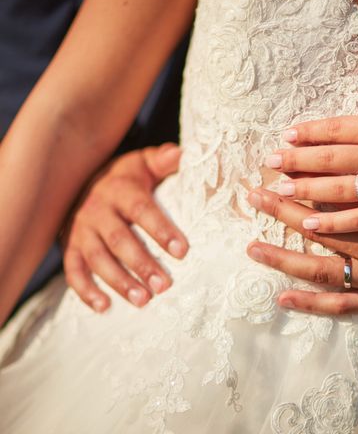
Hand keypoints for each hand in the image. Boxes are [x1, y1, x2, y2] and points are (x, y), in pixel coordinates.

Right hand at [61, 143, 188, 311]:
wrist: (83, 178)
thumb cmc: (127, 177)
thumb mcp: (143, 163)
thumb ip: (163, 160)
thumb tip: (180, 154)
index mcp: (120, 190)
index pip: (142, 210)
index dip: (161, 231)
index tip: (183, 251)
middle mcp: (97, 210)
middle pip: (119, 240)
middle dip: (142, 264)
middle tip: (165, 286)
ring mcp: (80, 230)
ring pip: (97, 259)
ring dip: (119, 281)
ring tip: (143, 300)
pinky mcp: (69, 246)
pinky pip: (73, 270)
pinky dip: (85, 290)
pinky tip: (104, 307)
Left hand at [264, 40, 357, 233]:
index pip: (337, 127)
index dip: (308, 132)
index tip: (285, 136)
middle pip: (328, 158)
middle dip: (295, 160)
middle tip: (269, 163)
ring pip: (337, 189)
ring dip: (304, 189)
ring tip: (278, 190)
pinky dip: (333, 223)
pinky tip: (310, 225)